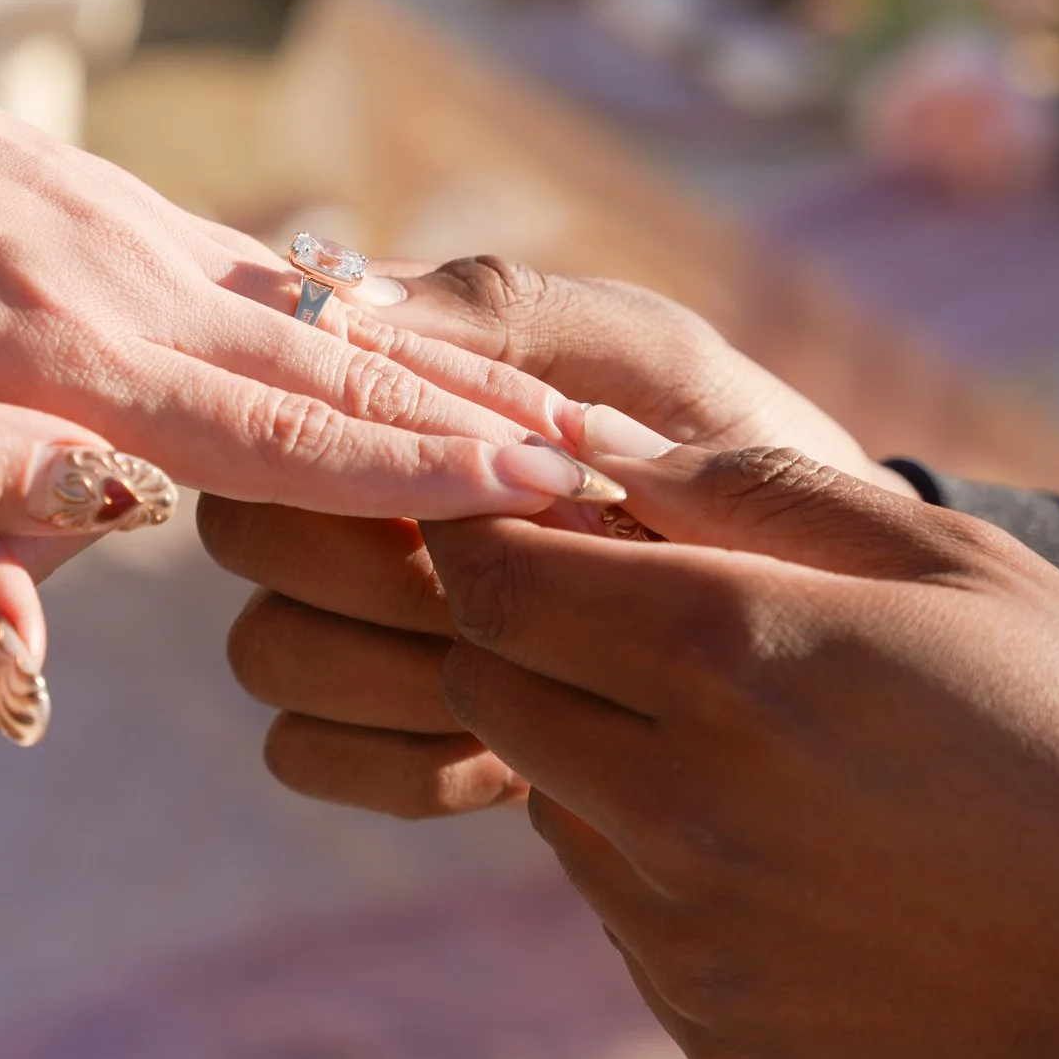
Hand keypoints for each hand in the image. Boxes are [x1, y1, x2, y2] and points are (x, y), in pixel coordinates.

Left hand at [0, 0, 611, 653]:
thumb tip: (24, 697)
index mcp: (60, 354)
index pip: (277, 432)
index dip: (418, 472)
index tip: (549, 488)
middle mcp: (129, 285)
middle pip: (340, 375)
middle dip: (483, 426)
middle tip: (620, 462)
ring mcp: (138, 234)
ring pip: (324, 322)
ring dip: (448, 371)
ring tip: (567, 411)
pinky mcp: (125, 206)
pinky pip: (272, 280)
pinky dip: (364, 322)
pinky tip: (421, 345)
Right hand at [201, 256, 911, 814]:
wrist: (808, 609)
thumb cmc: (732, 453)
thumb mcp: (658, 365)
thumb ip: (518, 324)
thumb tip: (355, 298)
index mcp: (390, 389)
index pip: (285, 403)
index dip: (381, 458)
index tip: (525, 489)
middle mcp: (338, 498)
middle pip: (249, 532)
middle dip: (390, 573)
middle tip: (527, 593)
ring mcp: (338, 619)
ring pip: (266, 650)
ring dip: (399, 672)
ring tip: (540, 674)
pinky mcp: (363, 731)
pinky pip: (307, 753)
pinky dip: (405, 760)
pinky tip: (515, 752)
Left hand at [419, 447, 1058, 1058]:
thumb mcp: (955, 559)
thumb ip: (756, 490)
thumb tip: (606, 453)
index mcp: (735, 657)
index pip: (491, 576)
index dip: (492, 532)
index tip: (539, 517)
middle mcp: (680, 808)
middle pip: (489, 686)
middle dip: (530, 630)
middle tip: (637, 610)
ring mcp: (688, 943)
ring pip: (551, 804)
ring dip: (599, 749)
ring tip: (754, 736)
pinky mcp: (714, 1038)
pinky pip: (626, 920)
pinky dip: (666, 868)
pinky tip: (798, 853)